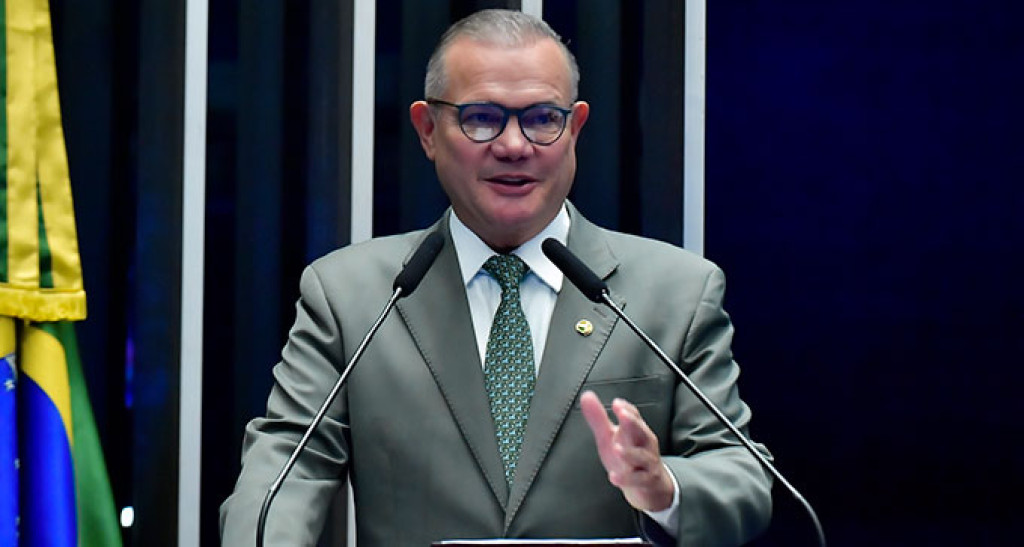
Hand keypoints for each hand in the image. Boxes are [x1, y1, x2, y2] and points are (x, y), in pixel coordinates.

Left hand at [579, 390, 675, 511]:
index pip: (634, 416)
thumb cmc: (629, 458)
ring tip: (617, 449)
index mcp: (636, 431)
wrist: (649, 487)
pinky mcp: (647, 481)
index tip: (616, 403)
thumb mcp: (609, 437)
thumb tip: (586, 396)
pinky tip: (613, 477)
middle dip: (633, 423)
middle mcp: (645, 444)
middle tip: (623, 416)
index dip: (626, 409)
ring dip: (630, 452)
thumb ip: (598, 419)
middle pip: (642, 431)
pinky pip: (638, 479)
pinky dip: (627, 478)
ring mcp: (648, 463)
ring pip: (642, 456)